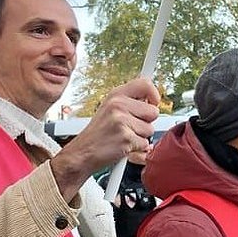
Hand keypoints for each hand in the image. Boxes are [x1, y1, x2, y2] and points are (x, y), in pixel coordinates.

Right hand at [52, 78, 159, 197]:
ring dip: (140, 136)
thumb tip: (153, 102)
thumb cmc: (99, 133)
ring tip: (124, 136)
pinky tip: (123, 145)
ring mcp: (121, 121)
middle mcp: (118, 105)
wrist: (82, 152)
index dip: (154, 95)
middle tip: (130, 127)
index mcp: (115, 95)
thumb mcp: (110, 109)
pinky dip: (137, 148)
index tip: (152, 103)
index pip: (145, 84)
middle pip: (154, 111)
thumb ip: (131, 103)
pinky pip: (145, 144)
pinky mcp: (126, 137)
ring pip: (150, 129)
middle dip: (146, 122)